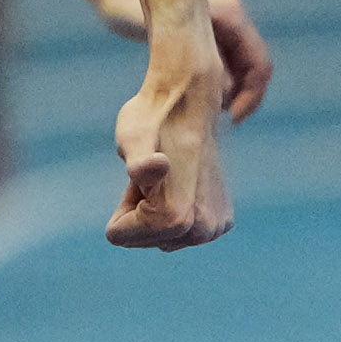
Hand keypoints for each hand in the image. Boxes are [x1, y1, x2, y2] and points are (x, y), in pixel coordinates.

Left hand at [90, 0, 271, 120]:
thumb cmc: (130, 11)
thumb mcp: (164, 42)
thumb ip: (198, 65)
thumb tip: (225, 94)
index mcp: (230, 14)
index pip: (260, 63)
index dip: (251, 95)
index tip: (231, 118)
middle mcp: (230, 16)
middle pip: (253, 67)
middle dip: (243, 97)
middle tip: (220, 121)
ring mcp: (218, 24)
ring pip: (238, 68)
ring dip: (231, 93)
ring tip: (208, 115)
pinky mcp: (204, 32)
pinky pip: (222, 64)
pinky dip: (217, 84)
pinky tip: (199, 103)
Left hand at [108, 28, 232, 250]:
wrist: (190, 102)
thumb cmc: (153, 120)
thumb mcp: (133, 140)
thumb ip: (139, 162)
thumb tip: (156, 168)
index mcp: (176, 220)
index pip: (118, 235)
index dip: (124, 202)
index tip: (143, 175)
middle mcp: (202, 231)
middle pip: (142, 239)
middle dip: (140, 208)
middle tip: (155, 171)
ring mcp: (215, 228)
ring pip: (160, 235)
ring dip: (156, 208)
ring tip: (168, 173)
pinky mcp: (222, 222)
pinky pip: (179, 230)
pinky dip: (174, 208)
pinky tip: (181, 180)